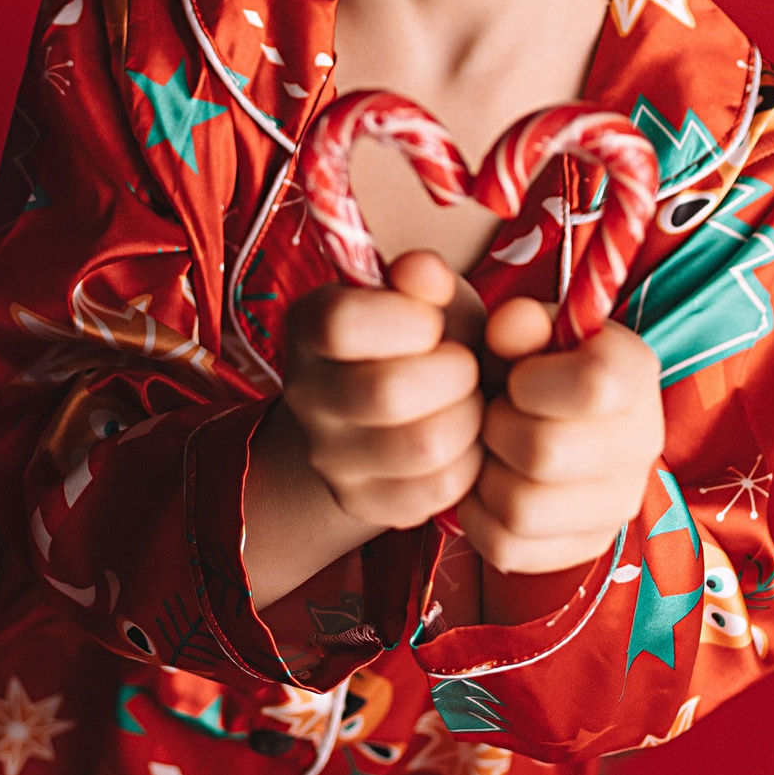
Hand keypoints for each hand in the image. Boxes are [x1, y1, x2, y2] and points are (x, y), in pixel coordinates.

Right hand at [277, 249, 486, 531]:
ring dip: (469, 418)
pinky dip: (469, 464)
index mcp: (309, 324)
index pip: (342, 324)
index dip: (409, 319)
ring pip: (422, 447)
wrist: (401, 402)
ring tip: (467, 401)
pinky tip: (461, 440)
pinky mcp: (360, 501)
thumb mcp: (428, 292)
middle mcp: (304, 393)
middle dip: (455, 372)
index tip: (434, 322)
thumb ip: (426, 277)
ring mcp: (327, 456)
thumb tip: (423, 273)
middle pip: (386, 393)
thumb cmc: (423, 335)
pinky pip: (436, 491)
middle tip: (465, 364)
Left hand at [457, 297, 664, 576]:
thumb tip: (508, 330)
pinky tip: (489, 484)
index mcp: (635, 373)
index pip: (593, 386)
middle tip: (494, 415)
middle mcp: (643, 442)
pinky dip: (479, 516)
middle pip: (543, 454)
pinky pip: (507, 549)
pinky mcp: (587, 545)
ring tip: (493, 450)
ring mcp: (620, 504)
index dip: (529, 383)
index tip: (517, 379)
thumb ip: (518, 322)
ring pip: (521, 509)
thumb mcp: (528, 330)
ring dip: (485, 476)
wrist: (554, 413)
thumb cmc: (536, 364)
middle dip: (496, 429)